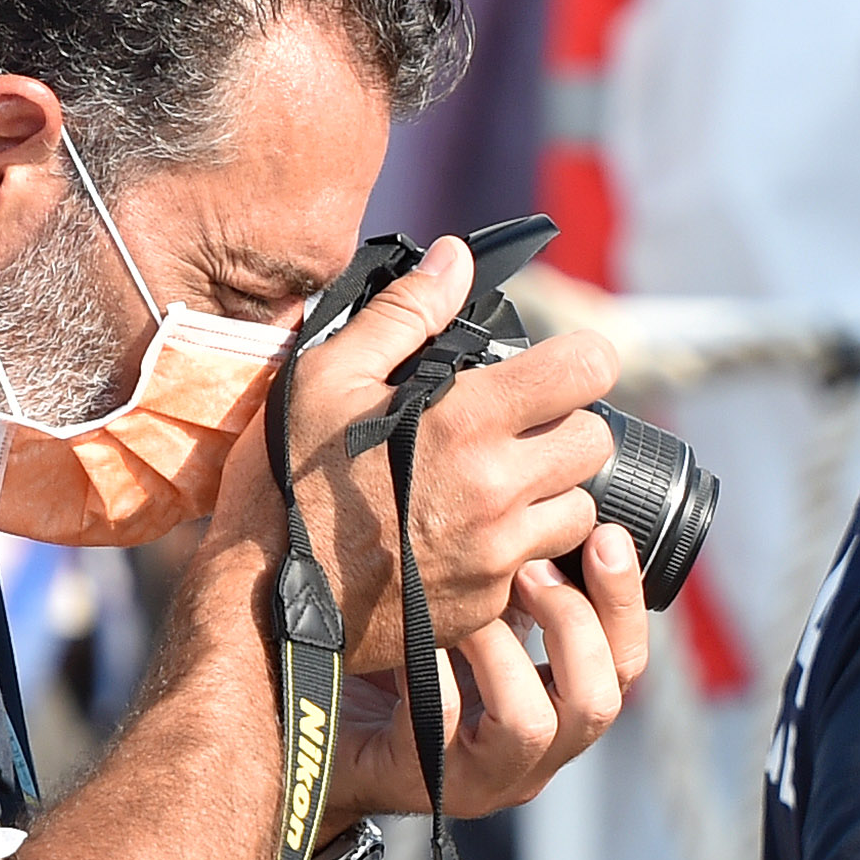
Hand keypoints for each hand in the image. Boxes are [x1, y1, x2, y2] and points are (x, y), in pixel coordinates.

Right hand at [208, 235, 622, 668]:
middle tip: (519, 431)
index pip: (588, 370)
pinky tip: (470, 539)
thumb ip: (404, 314)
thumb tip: (456, 257)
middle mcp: (498, 488)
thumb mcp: (325, 378)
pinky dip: (522, 552)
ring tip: (496, 489)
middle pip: (596, 442)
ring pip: (581, 510)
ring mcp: (500, 553)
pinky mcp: (492, 602)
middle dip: (567, 428)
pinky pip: (541, 567)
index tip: (554, 370)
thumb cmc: (286, 481)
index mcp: (466, 421)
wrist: (264, 601)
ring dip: (552, 495)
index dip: (578, 361)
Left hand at [328, 526, 648, 819]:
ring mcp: (485, 776)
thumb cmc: (405, 678)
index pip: (627, 667)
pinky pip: (444, 721)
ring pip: (532, 723)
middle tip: (532, 568)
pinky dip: (438, 670)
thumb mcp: (479, 632)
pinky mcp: (427, 781)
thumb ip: (524, 598)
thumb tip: (558, 517)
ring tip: (473, 605)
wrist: (326, 738)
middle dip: (576, 622)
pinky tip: (421, 632)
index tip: (604, 535)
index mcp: (562, 713)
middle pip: (601, 702)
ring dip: (504, 648)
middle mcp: (538, 755)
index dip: (625, 601)